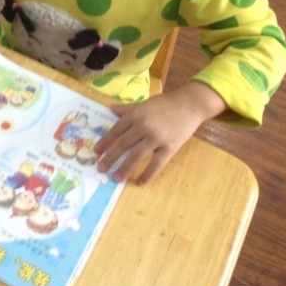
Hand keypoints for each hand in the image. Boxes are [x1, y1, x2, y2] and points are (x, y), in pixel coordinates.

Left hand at [94, 82, 225, 184]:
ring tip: (116, 178)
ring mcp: (156, 138)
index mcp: (135, 114)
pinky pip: (156, 164)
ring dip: (124, 168)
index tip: (96, 152)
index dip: (105, 142)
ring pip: (136, 156)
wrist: (189, 104)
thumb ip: (127, 109)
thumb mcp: (143, 103)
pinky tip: (139, 182)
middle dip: (110, 158)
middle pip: (123, 145)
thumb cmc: (165, 103)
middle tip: (101, 168)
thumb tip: (111, 109)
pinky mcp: (169, 147)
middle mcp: (143, 126)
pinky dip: (147, 174)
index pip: (116, 130)